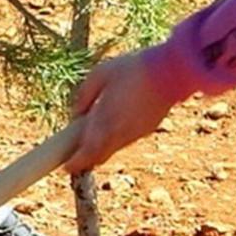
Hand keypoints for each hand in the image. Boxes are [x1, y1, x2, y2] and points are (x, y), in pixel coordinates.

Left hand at [65, 50, 177, 175]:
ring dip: (102, 145)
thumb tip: (76, 114)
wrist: (169, 71)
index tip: (65, 166)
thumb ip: (84, 96)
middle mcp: (120, 134)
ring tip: (97, 127)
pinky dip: (117, 136)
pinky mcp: (148, 130)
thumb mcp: (100, 75)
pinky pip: (127, 139)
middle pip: (99, 156)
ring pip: (113, 148)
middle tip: (76, 153)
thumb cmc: (131, 69)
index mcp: (104, 122)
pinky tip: (118, 118)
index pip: (86, 154)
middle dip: (86, 157)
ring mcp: (135, 134)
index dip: (74, 164)